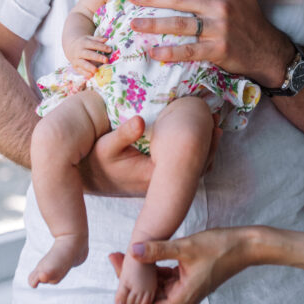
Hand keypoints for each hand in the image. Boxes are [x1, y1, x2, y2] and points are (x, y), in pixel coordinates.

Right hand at [63, 34, 111, 78]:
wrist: (70, 47)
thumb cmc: (84, 43)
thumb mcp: (89, 39)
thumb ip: (98, 39)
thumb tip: (106, 39)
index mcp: (84, 43)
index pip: (93, 45)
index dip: (102, 47)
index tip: (110, 50)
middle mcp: (80, 51)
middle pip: (89, 54)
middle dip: (97, 57)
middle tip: (106, 60)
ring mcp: (76, 59)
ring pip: (83, 63)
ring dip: (89, 67)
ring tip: (96, 70)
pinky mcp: (75, 66)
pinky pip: (80, 70)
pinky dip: (85, 73)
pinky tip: (91, 76)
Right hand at [78, 114, 222, 195]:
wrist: (86, 177)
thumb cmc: (95, 162)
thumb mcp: (104, 147)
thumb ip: (122, 135)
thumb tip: (138, 120)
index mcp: (154, 176)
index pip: (190, 162)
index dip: (205, 143)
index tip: (213, 122)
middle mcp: (162, 184)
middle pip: (196, 166)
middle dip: (209, 144)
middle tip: (217, 120)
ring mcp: (161, 183)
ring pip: (192, 167)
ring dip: (204, 147)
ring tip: (214, 125)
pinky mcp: (158, 178)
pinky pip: (184, 167)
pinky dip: (195, 152)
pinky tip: (199, 135)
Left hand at [107, 228, 254, 303]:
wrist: (245, 245)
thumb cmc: (220, 247)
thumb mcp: (186, 247)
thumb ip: (158, 250)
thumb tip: (133, 250)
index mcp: (183, 296)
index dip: (135, 300)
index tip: (124, 278)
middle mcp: (184, 296)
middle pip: (151, 299)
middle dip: (133, 282)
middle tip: (118, 259)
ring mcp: (187, 287)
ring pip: (158, 288)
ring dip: (143, 274)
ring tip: (127, 254)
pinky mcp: (190, 277)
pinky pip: (167, 279)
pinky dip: (156, 269)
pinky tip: (146, 254)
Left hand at [129, 0, 292, 87]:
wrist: (267, 50)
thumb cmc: (251, 19)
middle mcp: (220, 6)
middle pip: (179, 0)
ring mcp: (219, 29)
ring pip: (180, 24)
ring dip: (154, 24)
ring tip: (134, 24)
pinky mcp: (218, 50)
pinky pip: (190, 50)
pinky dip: (171, 52)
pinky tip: (155, 51)